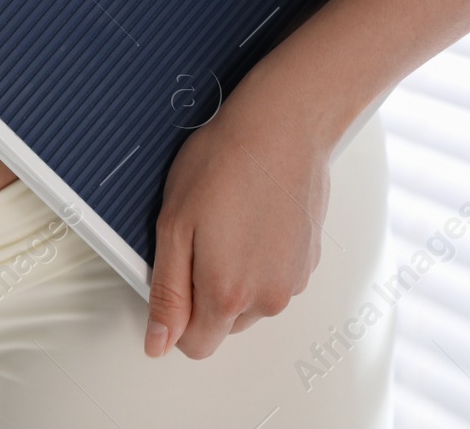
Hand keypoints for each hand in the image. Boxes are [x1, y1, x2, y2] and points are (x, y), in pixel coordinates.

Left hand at [145, 72, 338, 359]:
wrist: (282, 124)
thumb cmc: (226, 161)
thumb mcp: (174, 226)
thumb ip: (167, 293)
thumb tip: (158, 342)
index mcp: (229, 295)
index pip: (194, 345)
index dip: (175, 314)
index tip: (175, 274)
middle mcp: (269, 298)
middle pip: (223, 325)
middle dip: (205, 292)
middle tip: (200, 236)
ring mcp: (294, 280)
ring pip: (252, 301)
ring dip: (236, 275)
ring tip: (228, 220)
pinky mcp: (310, 259)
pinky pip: (275, 277)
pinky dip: (262, 257)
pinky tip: (252, 216)